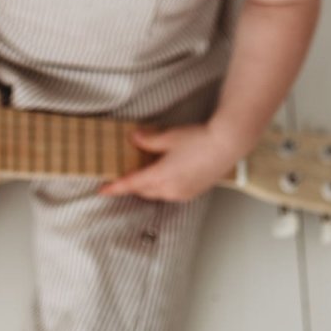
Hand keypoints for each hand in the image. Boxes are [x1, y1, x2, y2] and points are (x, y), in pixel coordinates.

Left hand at [98, 123, 238, 201]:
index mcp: (161, 177)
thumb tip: (134, 139)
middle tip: (125, 174)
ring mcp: (184, 193)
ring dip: (149, 185)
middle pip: (144, 190)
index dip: (115, 187)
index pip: (131, 184)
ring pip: (158, 193)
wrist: (228, 144)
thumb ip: (148, 140)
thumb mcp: (168, 136)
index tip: (102, 190)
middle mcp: (171, 189)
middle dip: (133, 184)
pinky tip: (166, 173)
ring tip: (145, 171)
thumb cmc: (199, 139)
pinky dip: (163, 186)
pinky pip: (172, 193)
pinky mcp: (195, 191)